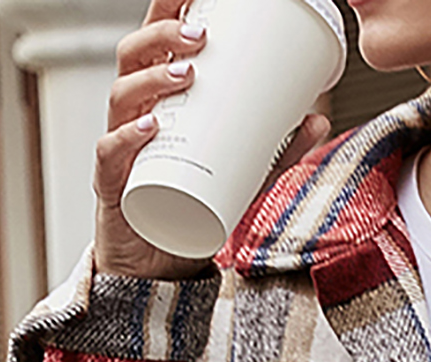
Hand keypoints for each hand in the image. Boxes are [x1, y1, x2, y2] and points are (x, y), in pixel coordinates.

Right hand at [93, 0, 330, 280]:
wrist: (159, 267)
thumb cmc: (194, 208)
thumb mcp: (244, 176)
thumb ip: (278, 150)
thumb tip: (319, 119)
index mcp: (156, 99)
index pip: (153, 42)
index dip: (165, 10)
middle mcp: (131, 115)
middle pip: (133, 56)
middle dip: (162, 36)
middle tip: (201, 37)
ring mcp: (118, 147)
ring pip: (121, 97)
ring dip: (152, 79)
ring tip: (187, 74)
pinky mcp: (112, 186)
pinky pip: (110, 154)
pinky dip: (127, 138)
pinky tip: (149, 129)